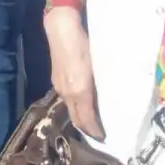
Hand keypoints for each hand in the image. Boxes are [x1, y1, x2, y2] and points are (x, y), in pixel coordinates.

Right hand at [46, 11, 104, 140]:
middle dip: (87, 128)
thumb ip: (99, 86)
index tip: (104, 137)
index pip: (85, 119)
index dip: (94, 131)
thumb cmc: (82, 45)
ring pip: (71, 108)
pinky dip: (76, 106)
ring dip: (81, 117)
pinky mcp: (57, 78)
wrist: (61, 28)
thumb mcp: (96, 65)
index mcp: (78, 91)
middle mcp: (66, 92)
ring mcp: (59, 85)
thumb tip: (108, 102)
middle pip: (76, 118)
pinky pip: (67, 99)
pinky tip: (84, 100)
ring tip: (94, 118)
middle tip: (100, 132)